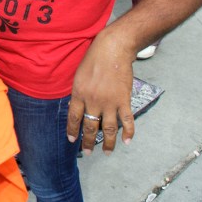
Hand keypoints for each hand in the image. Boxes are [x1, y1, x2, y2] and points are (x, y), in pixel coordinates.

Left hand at [66, 32, 135, 154]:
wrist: (113, 49)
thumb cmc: (94, 59)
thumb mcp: (79, 76)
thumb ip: (78, 93)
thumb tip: (75, 108)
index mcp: (79, 94)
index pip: (73, 118)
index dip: (73, 131)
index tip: (73, 140)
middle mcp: (93, 101)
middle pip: (89, 126)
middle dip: (87, 142)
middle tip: (87, 152)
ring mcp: (109, 102)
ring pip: (107, 128)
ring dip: (107, 143)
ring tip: (106, 152)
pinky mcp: (123, 100)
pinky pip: (126, 120)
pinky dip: (128, 132)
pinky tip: (127, 142)